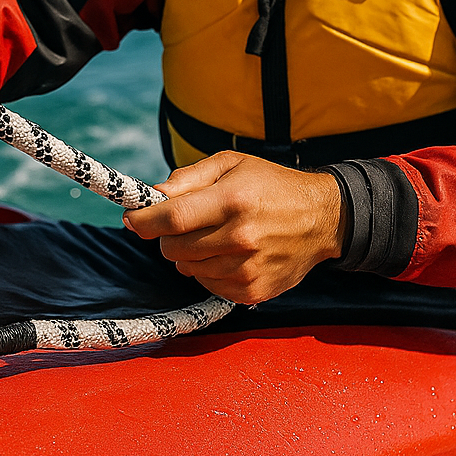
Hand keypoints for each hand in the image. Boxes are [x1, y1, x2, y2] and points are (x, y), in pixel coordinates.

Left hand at [124, 152, 346, 304]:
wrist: (323, 218)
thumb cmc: (272, 185)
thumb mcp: (232, 164)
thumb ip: (188, 177)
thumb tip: (153, 195)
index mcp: (233, 201)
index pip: (171, 218)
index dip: (143, 220)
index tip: (131, 218)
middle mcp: (240, 237)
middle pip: (174, 247)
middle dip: (169, 235)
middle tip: (185, 223)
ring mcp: (247, 269)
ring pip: (187, 268)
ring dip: (191, 254)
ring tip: (215, 236)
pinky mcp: (253, 291)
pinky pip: (208, 284)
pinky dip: (209, 271)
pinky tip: (230, 254)